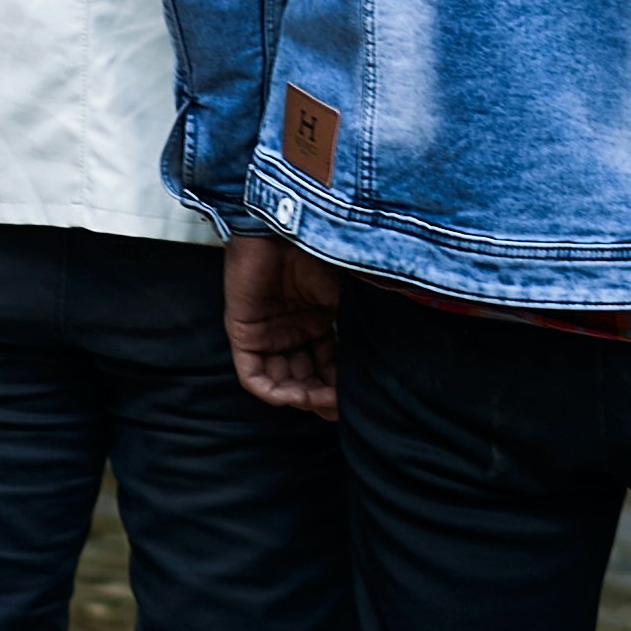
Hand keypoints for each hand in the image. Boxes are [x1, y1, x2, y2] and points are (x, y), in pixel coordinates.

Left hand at [223, 227, 340, 419]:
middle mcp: (290, 330)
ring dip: (300, 397)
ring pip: (280, 382)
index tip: (355, 398)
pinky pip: (253, 375)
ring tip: (319, 400)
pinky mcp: (244, 333)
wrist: (286, 224)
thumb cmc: (319, 251)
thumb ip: (357, 324)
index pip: (327, 365)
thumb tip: (386, 356)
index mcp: (316, 320)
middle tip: (338, 405)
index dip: (339, 385)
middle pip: (304, 378)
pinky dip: (272, 391)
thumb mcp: (346, 295)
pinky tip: (295, 394)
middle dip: (321, 396)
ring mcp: (266, 333)